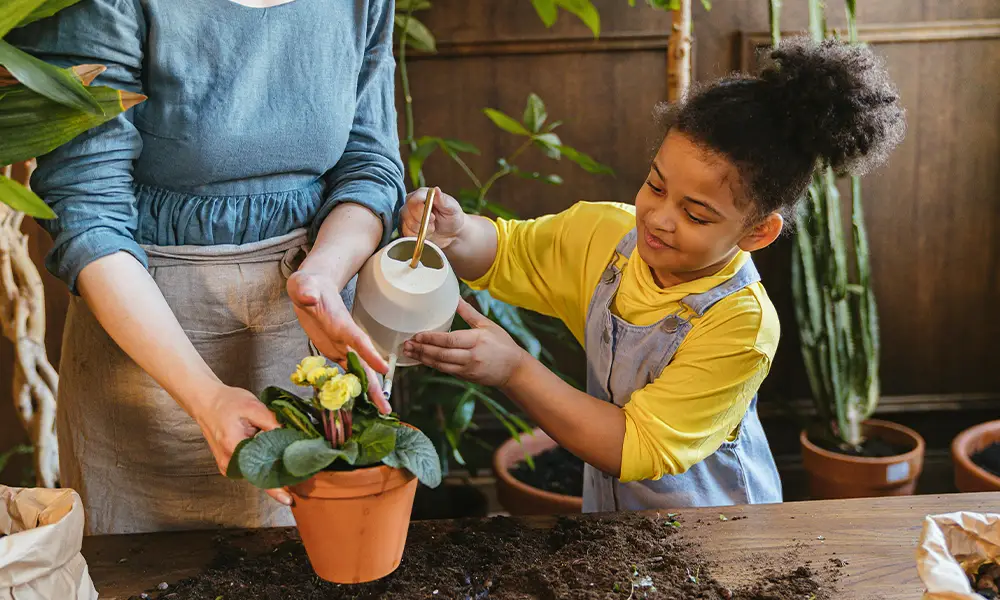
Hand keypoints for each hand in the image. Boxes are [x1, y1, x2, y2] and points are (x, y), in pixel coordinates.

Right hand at [193, 384, 291, 505]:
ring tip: (289, 463)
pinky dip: (262, 465)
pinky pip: (249, 468)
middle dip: (279, 476)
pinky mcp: (229, 463)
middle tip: (299, 473)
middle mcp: (229, 461)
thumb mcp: (252, 406)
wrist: (206, 402)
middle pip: (258, 476)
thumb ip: (271, 422)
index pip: (258, 473)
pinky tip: (274, 457)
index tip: (288, 499)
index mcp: (234, 447)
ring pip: (254, 473)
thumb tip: (289, 436)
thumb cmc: (227, 402)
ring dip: (271, 469)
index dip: (275, 488)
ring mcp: (227, 465)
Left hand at [287, 270, 391, 413]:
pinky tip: (359, 402)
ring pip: (359, 372)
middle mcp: (346, 338)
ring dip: (369, 391)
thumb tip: (308, 296)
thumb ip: (305, 290)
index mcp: (342, 323)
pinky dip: (353, 386)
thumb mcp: (302, 285)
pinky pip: (345, 372)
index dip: (370, 354)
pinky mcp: (335, 352)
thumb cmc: (308, 285)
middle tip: (386, 407)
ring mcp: (342, 346)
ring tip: (382, 411)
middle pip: (365, 364)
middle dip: (376, 385)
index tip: (384, 369)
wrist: (313, 287)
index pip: (358, 340)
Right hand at [401, 187, 466, 248]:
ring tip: (432, 227)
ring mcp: (408, 215)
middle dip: (422, 221)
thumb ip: (443, 200)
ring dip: (422, 229)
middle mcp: (412, 203)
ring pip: (407, 224)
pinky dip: (418, 236)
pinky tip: (427, 233)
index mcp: (422, 194)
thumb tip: (436, 189)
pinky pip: (407, 233)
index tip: (433, 217)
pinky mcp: (406, 228)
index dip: (422, 210)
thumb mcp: (452, 208)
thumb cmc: (452, 218)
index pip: (414, 199)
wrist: (451, 234)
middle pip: (407, 211)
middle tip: (434, 222)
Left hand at [402, 299, 527, 386]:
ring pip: (441, 364)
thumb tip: (456, 298)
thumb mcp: (487, 325)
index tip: (417, 335)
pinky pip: (445, 370)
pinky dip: (432, 364)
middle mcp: (471, 355)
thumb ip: (469, 313)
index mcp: (477, 339)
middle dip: (422, 349)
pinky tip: (422, 359)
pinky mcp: (466, 376)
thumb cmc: (502, 344)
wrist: (514, 369)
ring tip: (409, 352)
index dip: (431, 339)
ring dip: (423, 358)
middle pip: (442, 354)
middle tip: (407, 344)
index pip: (450, 340)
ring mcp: (468, 368)